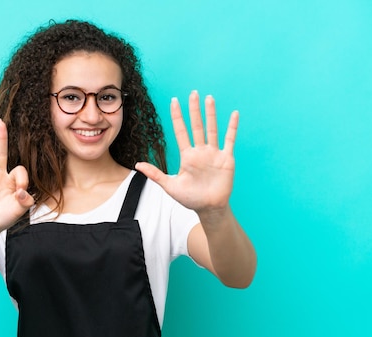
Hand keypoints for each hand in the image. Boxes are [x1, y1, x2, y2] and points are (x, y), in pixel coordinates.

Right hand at [0, 119, 33, 235]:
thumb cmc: (4, 217)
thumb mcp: (20, 210)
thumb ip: (25, 200)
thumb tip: (21, 191)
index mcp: (12, 181)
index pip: (19, 169)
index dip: (22, 178)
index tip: (20, 192)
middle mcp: (0, 175)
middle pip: (2, 151)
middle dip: (3, 137)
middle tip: (3, 121)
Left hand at [136, 91, 237, 215]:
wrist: (209, 208)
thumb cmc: (190, 199)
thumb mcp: (170, 186)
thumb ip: (155, 174)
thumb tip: (137, 165)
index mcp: (187, 156)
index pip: (181, 131)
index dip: (177, 116)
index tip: (174, 101)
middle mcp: (200, 151)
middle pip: (196, 126)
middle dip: (194, 110)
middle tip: (193, 93)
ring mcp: (214, 153)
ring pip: (212, 129)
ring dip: (211, 114)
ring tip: (209, 98)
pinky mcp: (226, 158)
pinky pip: (230, 140)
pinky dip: (232, 127)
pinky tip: (234, 114)